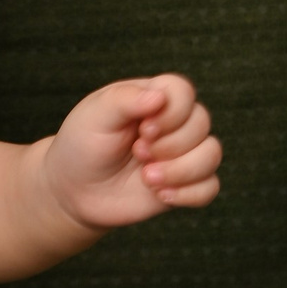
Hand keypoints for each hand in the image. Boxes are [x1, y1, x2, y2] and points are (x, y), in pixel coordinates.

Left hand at [41, 74, 221, 233]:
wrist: (74, 191)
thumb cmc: (82, 145)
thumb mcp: (94, 116)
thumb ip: (124, 100)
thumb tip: (159, 98)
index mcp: (154, 97)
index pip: (184, 91)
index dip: (171, 113)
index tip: (142, 129)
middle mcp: (174, 123)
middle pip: (201, 123)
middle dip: (169, 144)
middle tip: (137, 153)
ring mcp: (182, 154)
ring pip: (212, 154)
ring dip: (181, 170)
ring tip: (147, 178)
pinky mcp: (184, 184)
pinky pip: (210, 187)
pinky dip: (189, 194)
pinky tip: (161, 195)